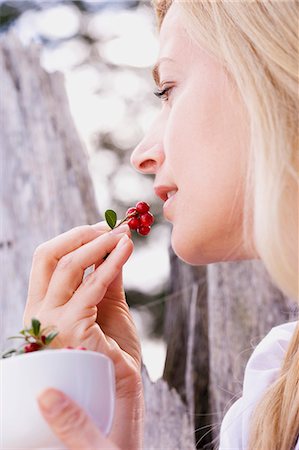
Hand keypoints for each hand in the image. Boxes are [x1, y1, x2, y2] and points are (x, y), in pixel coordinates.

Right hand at [24, 221, 143, 448]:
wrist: (120, 391)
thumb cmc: (112, 350)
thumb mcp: (108, 306)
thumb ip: (106, 277)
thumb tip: (113, 244)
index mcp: (44, 305)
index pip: (47, 260)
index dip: (74, 238)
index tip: (103, 227)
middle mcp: (40, 311)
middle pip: (49, 256)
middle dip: (81, 235)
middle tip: (110, 226)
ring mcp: (52, 320)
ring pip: (68, 266)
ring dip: (99, 244)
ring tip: (123, 233)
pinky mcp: (72, 329)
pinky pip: (93, 287)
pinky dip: (111, 264)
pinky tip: (126, 250)